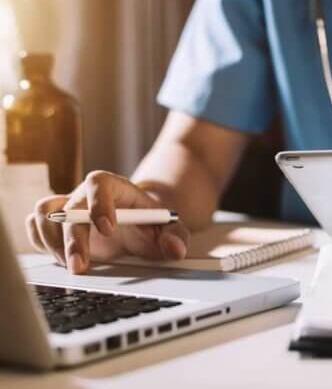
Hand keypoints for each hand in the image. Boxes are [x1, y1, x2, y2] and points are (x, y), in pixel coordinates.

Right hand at [25, 171, 189, 273]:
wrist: (140, 225)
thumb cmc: (153, 224)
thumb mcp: (171, 228)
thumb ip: (177, 236)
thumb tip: (175, 249)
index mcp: (115, 188)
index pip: (99, 183)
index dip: (98, 203)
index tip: (107, 229)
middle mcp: (86, 196)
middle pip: (69, 206)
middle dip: (73, 238)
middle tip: (81, 266)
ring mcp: (68, 209)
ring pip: (44, 214)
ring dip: (52, 242)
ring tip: (74, 264)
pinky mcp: (57, 226)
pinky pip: (35, 227)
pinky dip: (41, 243)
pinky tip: (62, 259)